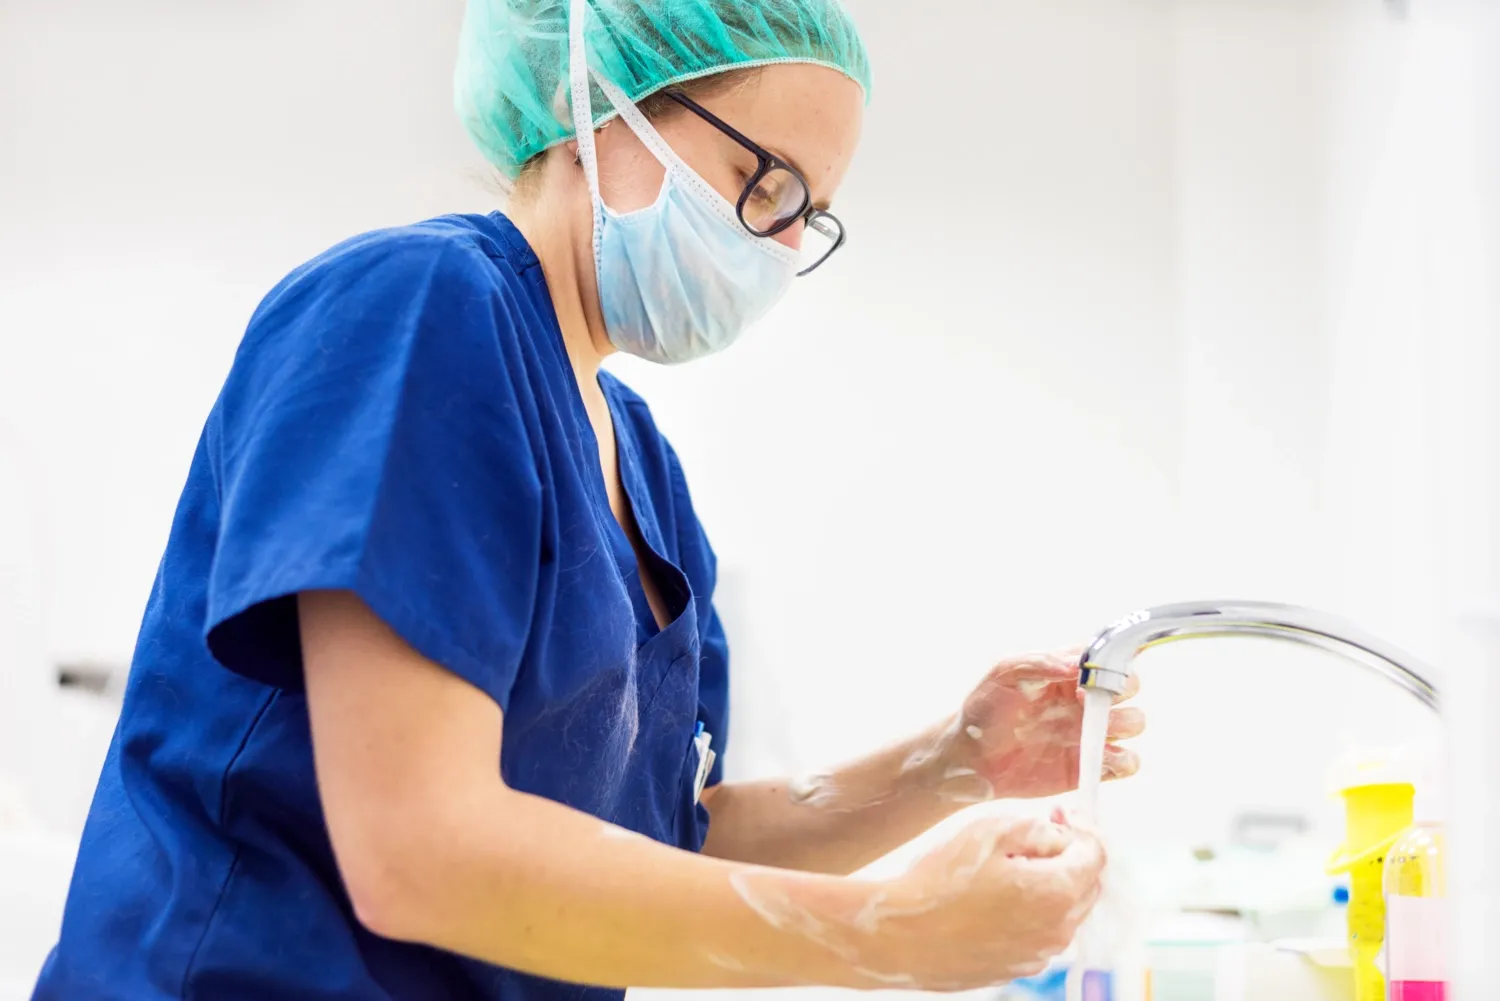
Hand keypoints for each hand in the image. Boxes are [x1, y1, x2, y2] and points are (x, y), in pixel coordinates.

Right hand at [868, 813, 1104, 988]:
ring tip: (1007, 866)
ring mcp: (1037, 955)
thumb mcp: (991, 831)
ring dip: (1049, 884)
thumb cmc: (940, 881)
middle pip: (1086, 884)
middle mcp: (1058, 931)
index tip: (1059, 814)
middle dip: (1068, 855)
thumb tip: (1059, 835)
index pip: (1096, 854)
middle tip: (1036, 833)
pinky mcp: (1016, 968)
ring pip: (1063, 911)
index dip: (1081, 827)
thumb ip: (1038, 828)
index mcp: (1058, 893)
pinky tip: (993, 898)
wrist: (899, 935)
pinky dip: (1030, 911)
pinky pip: (1038, 932)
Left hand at [949, 647, 1144, 800]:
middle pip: (1129, 687)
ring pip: (1134, 722)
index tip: (1089, 673)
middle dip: (1122, 690)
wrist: (970, 759)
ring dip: (1126, 723)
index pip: (1107, 657)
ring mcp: (1088, 733)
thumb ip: (1038, 662)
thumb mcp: (1003, 673)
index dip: (1109, 661)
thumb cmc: (984, 710)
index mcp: (1067, 673)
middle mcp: (1084, 701)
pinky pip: (1126, 763)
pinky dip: (1123, 760)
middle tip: (1088, 700)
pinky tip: (1099, 757)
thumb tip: (1075, 664)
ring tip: (1096, 729)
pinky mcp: (1089, 766)